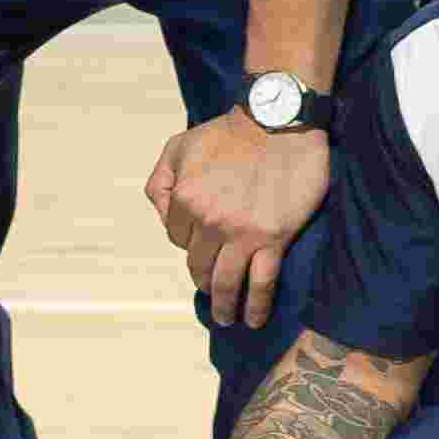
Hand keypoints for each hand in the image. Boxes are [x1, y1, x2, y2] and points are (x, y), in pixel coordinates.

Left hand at [143, 104, 329, 329]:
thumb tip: (162, 214)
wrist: (278, 121)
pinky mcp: (273, 238)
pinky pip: (261, 282)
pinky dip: (256, 306)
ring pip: (226, 282)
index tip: (203, 243)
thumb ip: (161, 181)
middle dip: (203, 280)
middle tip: (212, 292)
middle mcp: (208, 220)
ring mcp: (241, 233)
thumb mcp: (178, 146)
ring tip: (228, 318)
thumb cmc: (229, 132)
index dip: (188, 242)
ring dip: (224, 305)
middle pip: (198, 265)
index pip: (177, 238)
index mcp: (183, 198)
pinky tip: (253, 318)